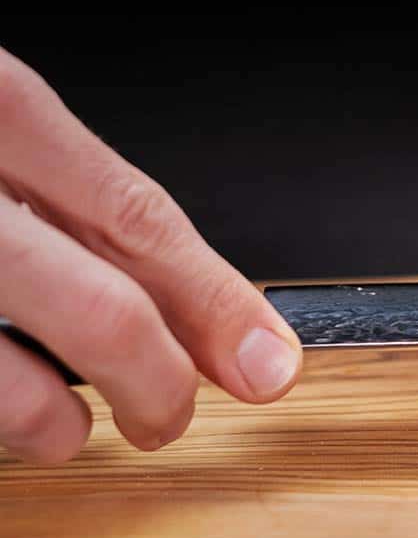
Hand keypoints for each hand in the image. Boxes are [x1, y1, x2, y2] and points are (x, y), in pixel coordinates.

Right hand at [0, 50, 301, 462]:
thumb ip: (68, 187)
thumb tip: (177, 284)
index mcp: (3, 108)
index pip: (140, 218)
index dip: (218, 302)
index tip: (271, 359)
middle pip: (101, 309)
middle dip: (159, 384)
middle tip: (170, 416)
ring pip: (14, 379)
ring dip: (57, 422)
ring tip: (67, 429)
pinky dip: (2, 404)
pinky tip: (9, 400)